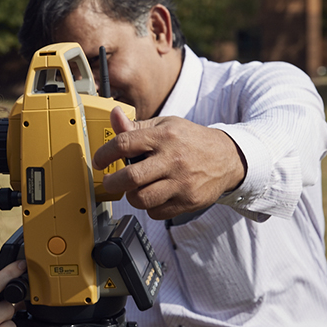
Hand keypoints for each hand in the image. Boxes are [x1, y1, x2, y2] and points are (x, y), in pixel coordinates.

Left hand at [93, 107, 245, 219]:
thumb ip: (136, 126)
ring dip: (131, 196)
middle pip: (131, 178)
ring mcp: (181, 182)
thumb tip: (113, 114)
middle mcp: (172, 159)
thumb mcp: (165, 126)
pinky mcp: (188, 201)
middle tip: (109, 181)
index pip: (124, 144)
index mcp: (164, 136)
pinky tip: (154, 196)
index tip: (98, 161)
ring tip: (134, 189)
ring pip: (141, 199)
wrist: (227, 158)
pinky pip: (156, 212)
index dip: (104, 154)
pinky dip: (149, 207)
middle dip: (112, 182)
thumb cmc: (190, 141)